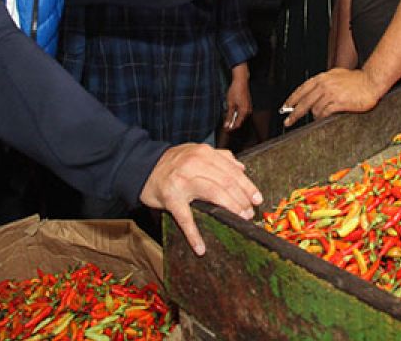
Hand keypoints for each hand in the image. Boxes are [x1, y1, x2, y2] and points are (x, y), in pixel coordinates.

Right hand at [138, 144, 262, 255]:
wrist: (143, 167)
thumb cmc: (174, 163)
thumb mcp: (197, 152)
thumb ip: (220, 158)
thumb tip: (242, 167)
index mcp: (205, 154)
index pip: (232, 171)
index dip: (247, 186)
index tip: (257, 199)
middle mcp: (195, 164)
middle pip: (227, 183)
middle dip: (242, 200)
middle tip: (249, 214)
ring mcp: (183, 181)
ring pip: (214, 195)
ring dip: (230, 210)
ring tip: (239, 222)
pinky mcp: (171, 197)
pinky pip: (185, 218)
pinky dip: (194, 235)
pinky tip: (201, 248)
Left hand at [223, 76, 250, 131]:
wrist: (241, 81)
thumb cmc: (236, 91)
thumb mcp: (230, 104)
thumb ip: (229, 115)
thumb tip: (227, 125)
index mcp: (244, 112)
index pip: (237, 124)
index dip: (231, 128)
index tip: (225, 129)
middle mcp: (248, 111)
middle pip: (239, 121)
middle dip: (232, 123)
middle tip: (224, 123)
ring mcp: (248, 108)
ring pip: (240, 117)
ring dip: (234, 118)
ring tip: (227, 116)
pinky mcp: (247, 105)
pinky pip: (242, 112)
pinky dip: (236, 113)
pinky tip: (231, 111)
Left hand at [282, 68, 383, 124]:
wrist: (371, 81)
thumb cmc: (357, 79)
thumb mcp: (336, 75)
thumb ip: (324, 82)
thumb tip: (314, 90)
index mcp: (322, 78)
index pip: (301, 89)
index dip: (291, 99)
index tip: (285, 107)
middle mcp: (324, 85)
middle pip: (304, 102)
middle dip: (294, 114)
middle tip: (288, 121)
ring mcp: (331, 93)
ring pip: (314, 109)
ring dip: (315, 116)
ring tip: (318, 118)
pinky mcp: (338, 102)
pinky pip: (325, 113)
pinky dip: (322, 117)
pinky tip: (324, 118)